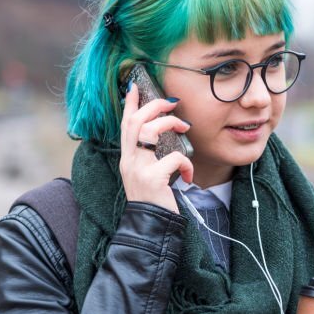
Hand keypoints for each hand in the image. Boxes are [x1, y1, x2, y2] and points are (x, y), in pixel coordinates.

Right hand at [119, 82, 192, 212]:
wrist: (150, 227)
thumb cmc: (153, 201)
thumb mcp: (146, 176)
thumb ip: (150, 158)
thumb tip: (164, 136)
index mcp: (127, 159)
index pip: (125, 125)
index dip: (130, 104)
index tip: (134, 86)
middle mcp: (129, 161)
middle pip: (136, 121)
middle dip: (154, 106)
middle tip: (171, 103)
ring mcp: (139, 169)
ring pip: (150, 131)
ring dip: (170, 124)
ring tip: (184, 128)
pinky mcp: (153, 179)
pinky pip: (174, 158)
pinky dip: (186, 163)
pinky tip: (188, 176)